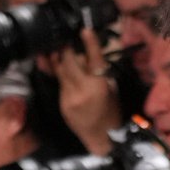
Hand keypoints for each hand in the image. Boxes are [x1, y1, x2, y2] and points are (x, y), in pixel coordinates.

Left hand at [48, 29, 120, 154]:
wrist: (102, 138)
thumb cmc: (111, 112)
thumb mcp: (111, 89)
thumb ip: (98, 72)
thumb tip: (86, 55)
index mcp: (100, 86)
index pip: (94, 59)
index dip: (90, 43)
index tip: (85, 30)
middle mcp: (83, 90)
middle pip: (70, 61)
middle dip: (67, 48)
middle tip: (66, 39)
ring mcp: (70, 97)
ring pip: (61, 71)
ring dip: (59, 58)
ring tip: (57, 48)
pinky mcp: (63, 103)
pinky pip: (59, 83)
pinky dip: (59, 73)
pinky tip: (58, 65)